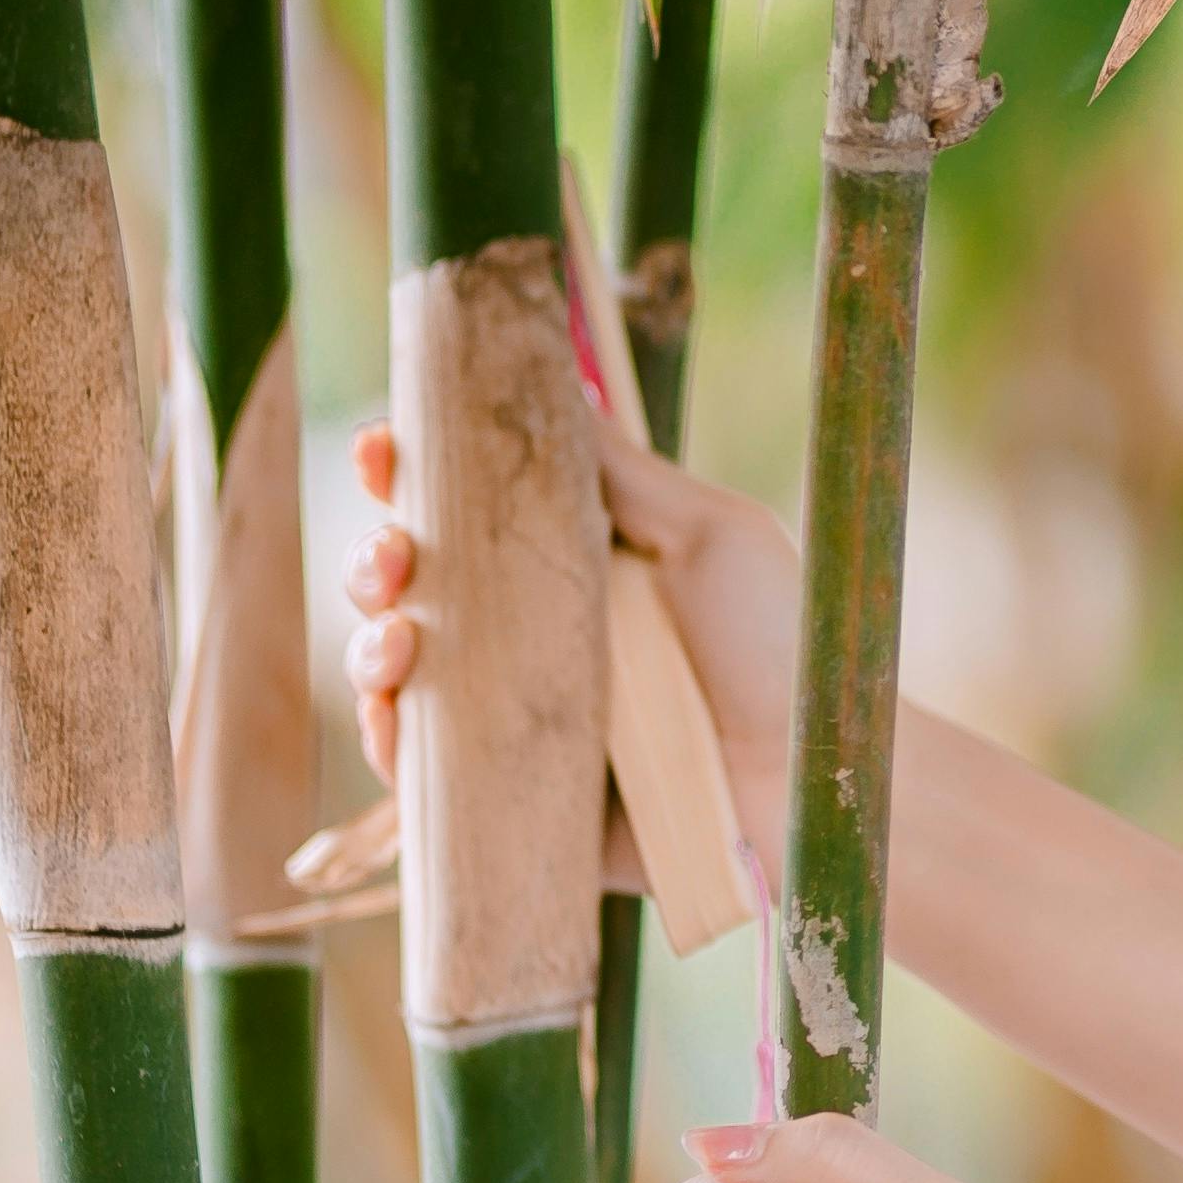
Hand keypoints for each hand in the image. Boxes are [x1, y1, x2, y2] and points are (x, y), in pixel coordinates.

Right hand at [344, 411, 799, 826]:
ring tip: (398, 637)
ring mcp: (514, 720)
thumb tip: (555, 383)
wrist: (812, 774)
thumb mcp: (711, 535)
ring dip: (370, 646)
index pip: (466, 515)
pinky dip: (388, 739)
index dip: (408, 477)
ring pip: (399, 677)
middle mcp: (531, 641)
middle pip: (412, 591)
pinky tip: (393, 712)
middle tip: (395, 555)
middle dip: (377, 560)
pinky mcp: (511, 799)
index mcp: (571, 568)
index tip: (383, 448)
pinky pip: (421, 773)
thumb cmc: (780, 648)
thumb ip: (625, 473)